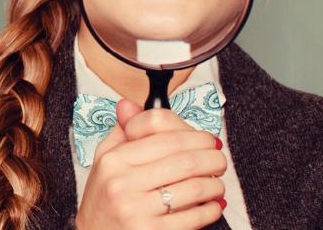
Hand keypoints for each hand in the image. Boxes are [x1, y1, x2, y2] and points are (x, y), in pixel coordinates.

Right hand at [75, 99, 226, 228]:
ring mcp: (137, 210)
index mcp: (114, 160)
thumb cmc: (103, 198)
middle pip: (184, 162)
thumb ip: (121, 132)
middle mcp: (123, 183)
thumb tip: (128, 104)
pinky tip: (212, 205)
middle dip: (212, 159)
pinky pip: (193, 218)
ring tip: (218, 183)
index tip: (208, 140)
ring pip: (194, 189)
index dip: (195, 137)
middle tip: (220, 159)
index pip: (165, 139)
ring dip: (215, 185)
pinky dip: (210, 210)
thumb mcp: (104, 161)